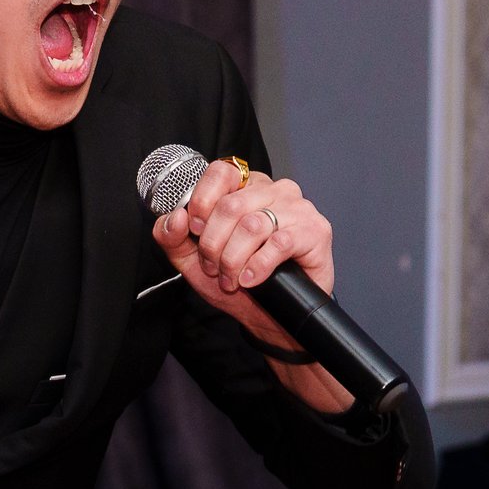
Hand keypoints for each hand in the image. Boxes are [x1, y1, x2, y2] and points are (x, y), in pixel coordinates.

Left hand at [150, 159, 351, 411]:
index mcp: (245, 188)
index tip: (195, 230)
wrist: (272, 316)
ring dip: (233, 259)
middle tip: (214, 268)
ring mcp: (297, 208)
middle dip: (213, 244)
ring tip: (232, 278)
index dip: (202, 202)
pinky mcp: (315, 230)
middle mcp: (273, 191)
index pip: (220, 172)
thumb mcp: (193, 261)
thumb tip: (174, 217)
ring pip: (252, 225)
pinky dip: (258, 266)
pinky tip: (251, 279)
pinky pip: (279, 242)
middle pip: (231, 206)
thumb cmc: (237, 282)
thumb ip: (173, 238)